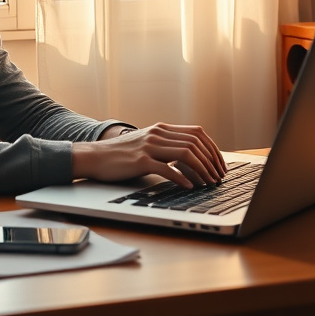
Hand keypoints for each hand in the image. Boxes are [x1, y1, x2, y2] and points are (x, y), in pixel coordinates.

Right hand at [72, 122, 227, 188]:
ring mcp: (149, 146)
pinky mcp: (141, 161)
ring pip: (186, 154)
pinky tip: (188, 187)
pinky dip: (181, 178)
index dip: (212, 149)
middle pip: (195, 143)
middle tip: (218, 177)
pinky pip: (167, 169)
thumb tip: (191, 158)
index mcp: (161, 129)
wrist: (95, 157)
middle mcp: (157, 134)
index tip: (219, 164)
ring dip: (201, 170)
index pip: (197, 133)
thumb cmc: (122, 155)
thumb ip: (166, 146)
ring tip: (208, 183)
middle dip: (211, 161)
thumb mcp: (147, 144)